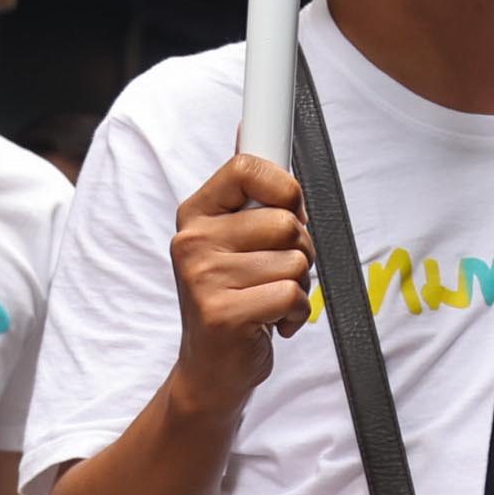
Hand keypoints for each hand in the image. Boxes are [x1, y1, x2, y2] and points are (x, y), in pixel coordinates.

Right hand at [171, 154, 311, 411]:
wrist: (211, 368)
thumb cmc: (235, 294)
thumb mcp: (236, 237)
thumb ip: (249, 189)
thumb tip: (250, 126)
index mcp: (197, 214)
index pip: (247, 167)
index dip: (285, 186)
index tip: (289, 205)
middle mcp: (192, 241)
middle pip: (288, 221)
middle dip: (301, 249)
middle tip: (275, 271)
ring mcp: (203, 278)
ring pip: (297, 260)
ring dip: (298, 284)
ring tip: (267, 298)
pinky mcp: (222, 313)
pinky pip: (293, 294)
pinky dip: (296, 312)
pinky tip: (270, 322)